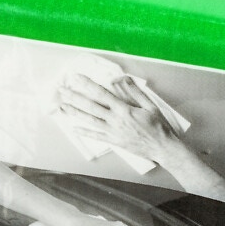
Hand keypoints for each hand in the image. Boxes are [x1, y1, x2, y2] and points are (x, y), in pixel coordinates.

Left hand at [59, 73, 177, 161]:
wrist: (162, 147)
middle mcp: (114, 120)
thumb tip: (122, 78)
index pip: (101, 93)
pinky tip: (74, 129)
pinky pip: (96, 136)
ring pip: (89, 120)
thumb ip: (135, 91)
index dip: (87, 84)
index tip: (76, 77)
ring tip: (62, 106)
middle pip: (90, 106)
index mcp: (123, 109)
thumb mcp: (150, 105)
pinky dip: (84, 132)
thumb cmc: (158, 126)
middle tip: (61, 90)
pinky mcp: (113, 141)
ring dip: (74, 113)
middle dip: (74, 97)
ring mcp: (112, 132)